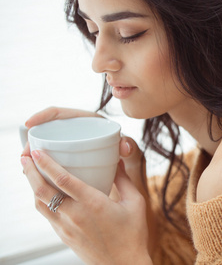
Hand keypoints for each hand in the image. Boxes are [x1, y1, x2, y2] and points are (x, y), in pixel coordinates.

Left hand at [21, 151, 152, 264]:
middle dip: (30, 170)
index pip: (62, 180)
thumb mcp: (135, 203)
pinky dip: (40, 198)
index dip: (46, 163)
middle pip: (43, 190)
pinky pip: (46, 214)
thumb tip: (117, 160)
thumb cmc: (133, 235)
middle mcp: (75, 215)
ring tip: (28, 168)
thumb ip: (124, 180)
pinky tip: (42, 190)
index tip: (36, 150)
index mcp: (93, 204)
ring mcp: (66, 227)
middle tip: (25, 154)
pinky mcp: (64, 236)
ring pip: (40, 203)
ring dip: (31, 184)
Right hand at [22, 107, 147, 198]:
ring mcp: (69, 143)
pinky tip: (36, 176)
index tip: (29, 123)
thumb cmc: (127, 151)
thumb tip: (125, 147)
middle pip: (47, 130)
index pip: (59, 113)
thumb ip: (129, 146)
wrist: (127, 162)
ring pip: (46, 145)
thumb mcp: (128, 148)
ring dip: (34, 154)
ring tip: (26, 167)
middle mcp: (75, 130)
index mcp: (87, 121)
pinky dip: (41, 165)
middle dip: (32, 140)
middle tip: (24, 155)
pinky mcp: (66, 155)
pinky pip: (50, 158)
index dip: (42, 115)